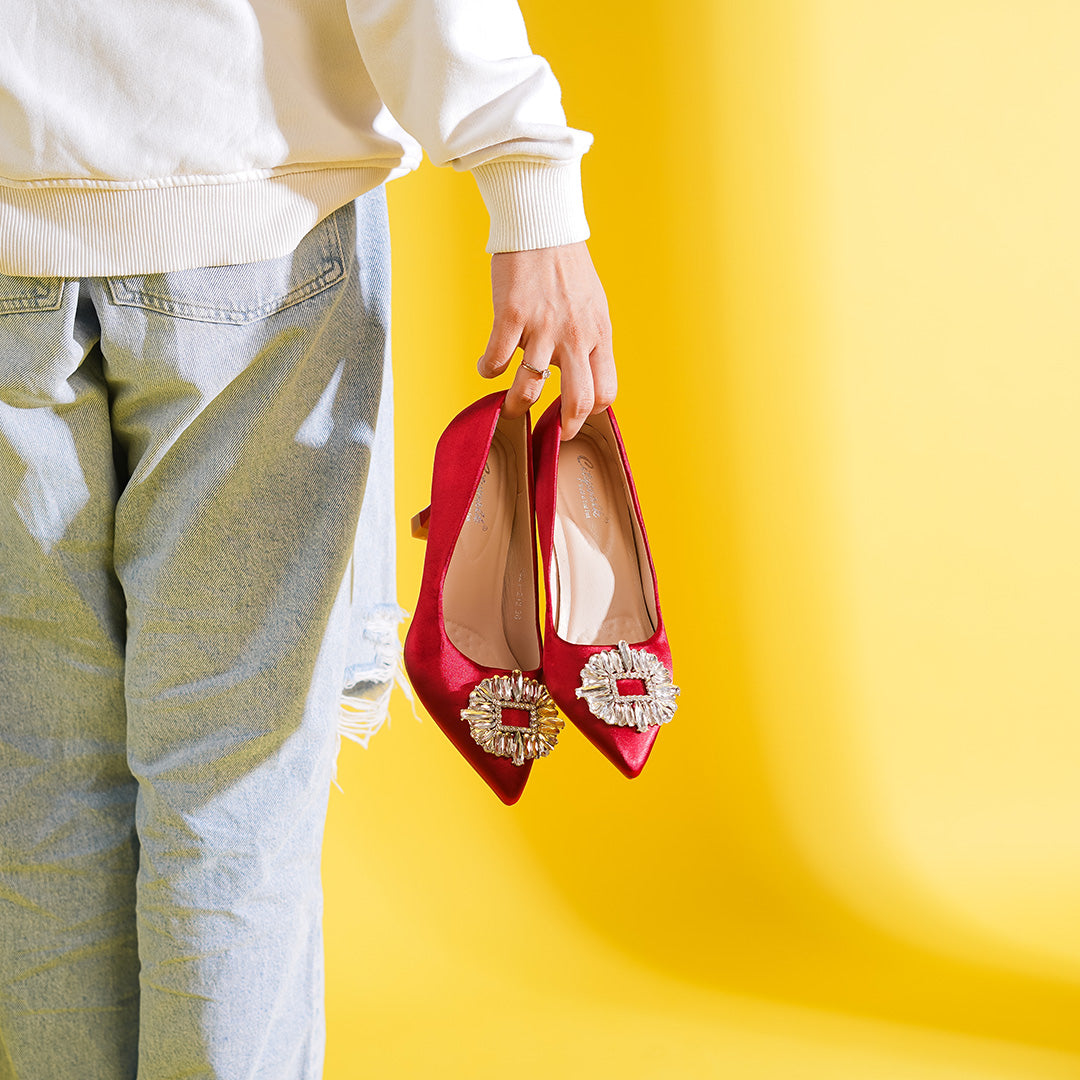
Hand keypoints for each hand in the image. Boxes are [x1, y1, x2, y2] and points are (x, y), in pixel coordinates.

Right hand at [477, 241, 614, 439]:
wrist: (541, 227)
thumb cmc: (566, 267)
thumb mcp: (594, 307)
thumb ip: (589, 341)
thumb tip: (582, 374)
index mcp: (599, 334)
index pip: (605, 391)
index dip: (590, 413)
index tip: (573, 417)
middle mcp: (575, 336)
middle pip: (578, 400)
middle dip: (563, 427)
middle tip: (548, 433)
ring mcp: (543, 327)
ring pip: (530, 387)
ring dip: (517, 405)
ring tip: (510, 408)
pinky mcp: (511, 316)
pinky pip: (497, 360)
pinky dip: (488, 370)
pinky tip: (487, 367)